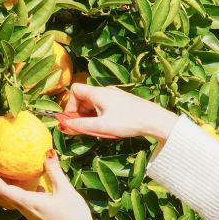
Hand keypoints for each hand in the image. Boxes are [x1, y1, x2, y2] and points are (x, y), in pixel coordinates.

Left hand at [0, 150, 95, 219]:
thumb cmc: (72, 213)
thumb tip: (47, 152)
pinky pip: (26, 202)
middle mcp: (26, 210)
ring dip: (11, 187)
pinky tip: (35, 186)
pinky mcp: (39, 217)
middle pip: (6, 195)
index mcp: (28, 202)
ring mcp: (32, 215)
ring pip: (16, 199)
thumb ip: (54, 171)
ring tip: (11, 174)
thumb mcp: (64, 189)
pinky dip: (25, 192)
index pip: (4, 190)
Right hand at [61, 83, 178, 140]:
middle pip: (84, 98)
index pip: (75, 90)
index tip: (72, 120)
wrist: (154, 120)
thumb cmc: (128, 122)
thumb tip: (64, 125)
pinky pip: (103, 106)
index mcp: (98, 93)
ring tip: (96, 129)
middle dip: (79, 113)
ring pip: (93, 103)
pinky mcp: (121, 102)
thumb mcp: (101, 126)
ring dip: (89, 116)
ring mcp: (113, 96)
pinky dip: (99, 116)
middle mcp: (105, 91)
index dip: (70, 105)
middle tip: (81, 129)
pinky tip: (107, 127)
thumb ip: (81, 125)